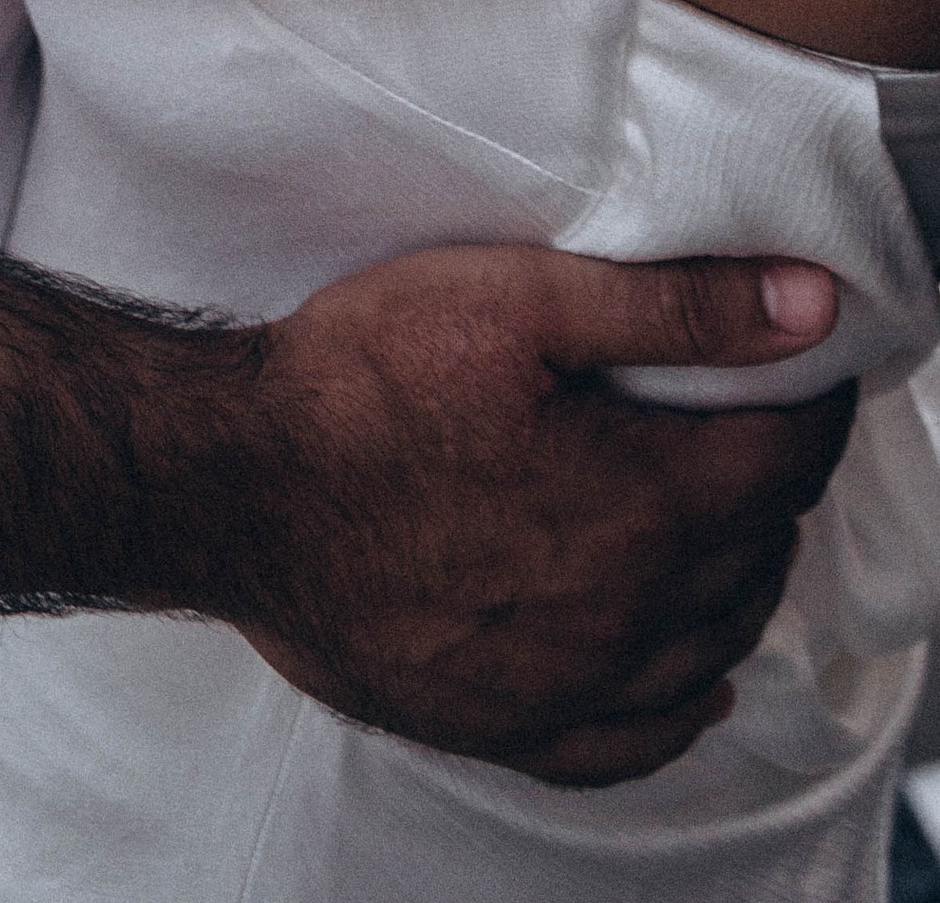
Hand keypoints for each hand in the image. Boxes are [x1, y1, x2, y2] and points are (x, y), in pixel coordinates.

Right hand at [216, 242, 850, 784]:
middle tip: (737, 418)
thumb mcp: (514, 299)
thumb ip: (672, 307)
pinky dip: (682, 702)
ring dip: (733, 576)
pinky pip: (639, 740)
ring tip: (711, 515)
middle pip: (757, 550)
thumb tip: (808, 309)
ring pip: (714, 643)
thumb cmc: (356, 380)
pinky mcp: (508, 725)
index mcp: (644, 502)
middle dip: (764, 479)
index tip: (793, 365)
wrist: (232, 484)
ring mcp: (570, 683)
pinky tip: (685, 673)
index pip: (786, 456)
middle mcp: (627, 612)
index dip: (802, 400)